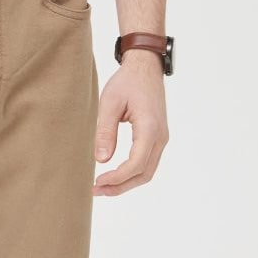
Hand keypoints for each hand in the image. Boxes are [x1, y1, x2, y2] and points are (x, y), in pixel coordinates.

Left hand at [92, 50, 168, 195]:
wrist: (145, 67)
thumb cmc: (127, 81)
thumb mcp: (110, 102)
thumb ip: (105, 131)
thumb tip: (100, 160)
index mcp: (150, 128)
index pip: (135, 164)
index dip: (117, 178)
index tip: (97, 182)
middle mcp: (160, 137)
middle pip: (143, 174)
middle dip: (120, 187)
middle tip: (96, 191)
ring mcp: (161, 139)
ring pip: (147, 172)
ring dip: (126, 182)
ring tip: (103, 186)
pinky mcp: (157, 138)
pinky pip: (147, 163)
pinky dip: (132, 173)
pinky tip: (115, 174)